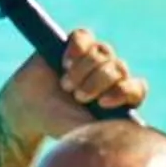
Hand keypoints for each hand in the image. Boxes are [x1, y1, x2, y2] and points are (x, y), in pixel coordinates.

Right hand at [0, 28, 145, 139]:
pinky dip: (76, 49)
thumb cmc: (59, 123)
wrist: (28, 110)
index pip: (136, 88)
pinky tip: (65, 62)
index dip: (123, 91)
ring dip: (82, 71)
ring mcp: (94, 58)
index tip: (103, 103)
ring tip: (66, 85)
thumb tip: (136, 129)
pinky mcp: (75, 44)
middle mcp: (110, 76)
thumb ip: (109, 126)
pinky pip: (85, 36)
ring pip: (103, 52)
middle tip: (77, 97)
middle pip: (119, 68)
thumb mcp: (85, 129)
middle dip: (97, 83)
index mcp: (119, 98)